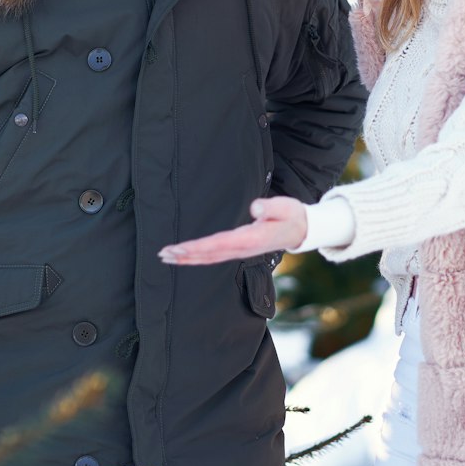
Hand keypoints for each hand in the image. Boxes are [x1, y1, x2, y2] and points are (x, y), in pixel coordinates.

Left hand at [159, 197, 307, 265]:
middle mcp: (243, 249)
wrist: (300, 229)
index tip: (180, 247)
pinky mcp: (238, 248)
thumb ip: (271, 207)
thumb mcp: (286, 207)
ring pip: (210, 258)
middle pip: (210, 254)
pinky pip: (214, 255)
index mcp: (251, 239)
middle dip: (186, 255)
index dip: (199, 247)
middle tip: (163, 254)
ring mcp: (240, 251)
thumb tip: (255, 207)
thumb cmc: (291, 216)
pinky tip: (185, 256)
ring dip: (188, 258)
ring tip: (167, 257)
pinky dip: (198, 257)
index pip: (220, 244)